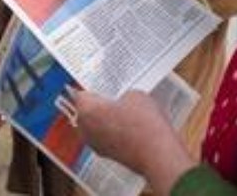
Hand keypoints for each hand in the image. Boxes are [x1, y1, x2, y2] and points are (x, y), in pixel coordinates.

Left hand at [73, 90, 195, 192]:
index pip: (79, 94)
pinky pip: (104, 137)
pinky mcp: (108, 155)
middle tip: (109, 93)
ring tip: (121, 109)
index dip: (89, 86)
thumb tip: (123, 100)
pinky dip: (111, 131)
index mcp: (87, 110)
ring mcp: (96, 144)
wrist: (157, 153)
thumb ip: (123, 95)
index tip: (94, 81)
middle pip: (85, 111)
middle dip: (95, 103)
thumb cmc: (144, 123)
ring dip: (103, 119)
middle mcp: (86, 129)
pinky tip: (126, 126)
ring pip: (93, 126)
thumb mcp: (135, 95)